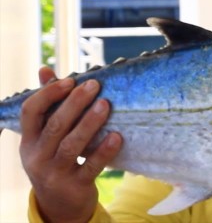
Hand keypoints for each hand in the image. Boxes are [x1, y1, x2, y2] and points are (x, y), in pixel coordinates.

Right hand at [19, 67, 122, 222]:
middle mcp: (37, 157)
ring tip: (106, 105)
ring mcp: (55, 173)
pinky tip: (117, 136)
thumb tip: (45, 70)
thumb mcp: (45, 138)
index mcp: (28, 141)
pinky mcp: (75, 186)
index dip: (48, 94)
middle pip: (55, 126)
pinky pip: (91, 166)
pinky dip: (104, 151)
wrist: (60, 206)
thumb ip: (48, 106)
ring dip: (90, 123)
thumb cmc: (55, 160)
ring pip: (72, 145)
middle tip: (94, 85)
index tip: (70, 80)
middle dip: (75, 103)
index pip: (30, 112)